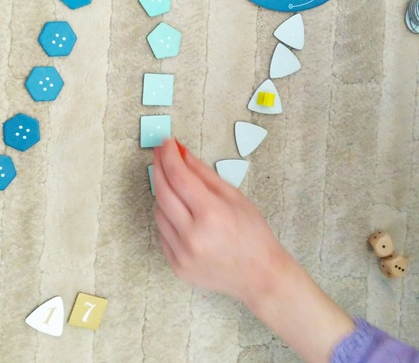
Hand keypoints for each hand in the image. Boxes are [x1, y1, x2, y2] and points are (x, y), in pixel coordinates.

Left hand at [152, 138, 290, 305]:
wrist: (260, 275)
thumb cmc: (253, 234)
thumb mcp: (234, 196)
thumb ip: (204, 174)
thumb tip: (181, 153)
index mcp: (211, 214)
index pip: (179, 176)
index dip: (169, 156)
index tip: (167, 143)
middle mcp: (192, 235)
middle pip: (162, 192)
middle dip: (159, 167)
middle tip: (160, 153)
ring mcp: (182, 253)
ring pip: (158, 212)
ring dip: (164, 194)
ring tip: (178, 186)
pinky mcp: (176, 265)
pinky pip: (162, 233)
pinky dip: (168, 218)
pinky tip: (180, 212)